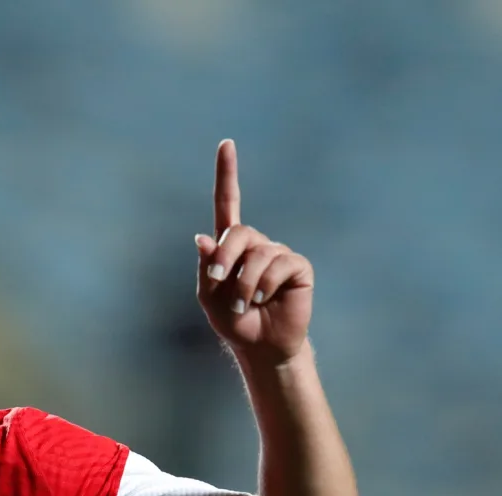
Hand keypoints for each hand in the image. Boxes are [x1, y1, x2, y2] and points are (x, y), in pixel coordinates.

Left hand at [194, 140, 312, 366]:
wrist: (260, 346)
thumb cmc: (233, 320)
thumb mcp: (210, 295)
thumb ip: (208, 267)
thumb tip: (202, 237)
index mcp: (232, 245)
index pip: (229, 203)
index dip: (228, 174)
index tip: (226, 144)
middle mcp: (257, 243)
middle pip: (239, 233)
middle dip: (226, 258)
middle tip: (220, 281)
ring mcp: (279, 253)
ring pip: (258, 255)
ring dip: (244, 284)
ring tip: (245, 304)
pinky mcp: (298, 267)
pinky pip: (280, 265)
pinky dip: (265, 284)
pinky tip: (264, 299)